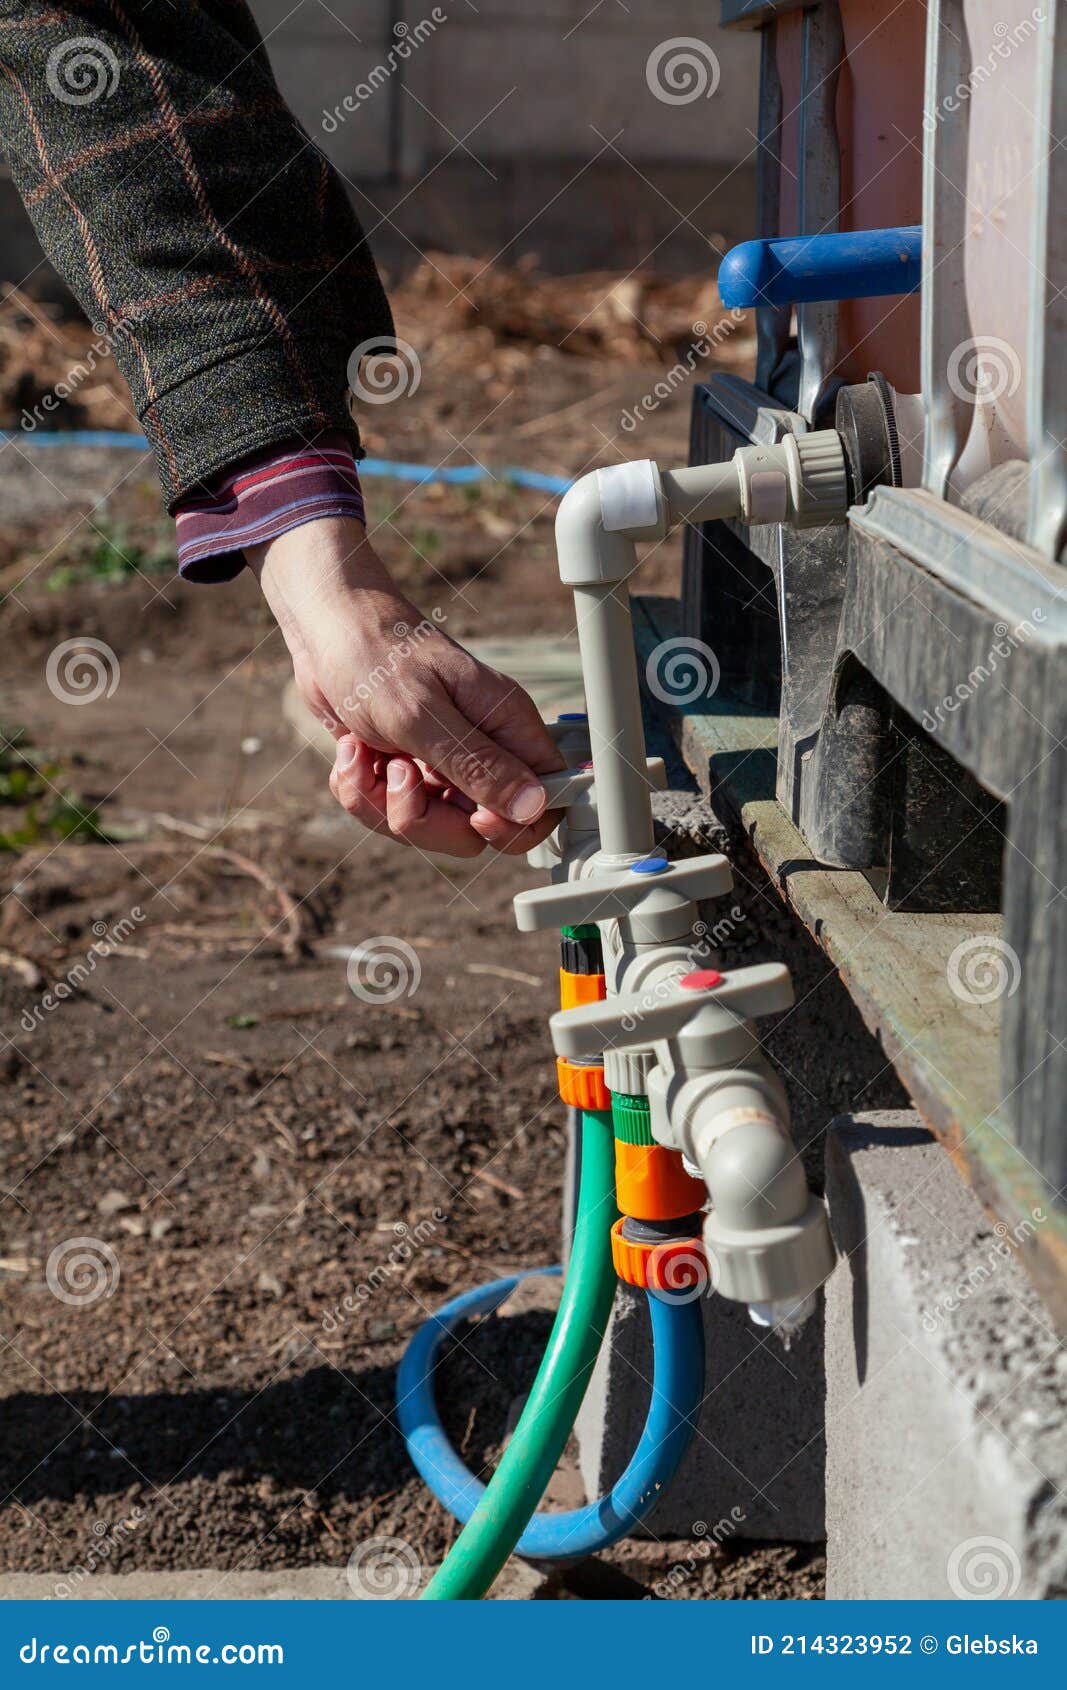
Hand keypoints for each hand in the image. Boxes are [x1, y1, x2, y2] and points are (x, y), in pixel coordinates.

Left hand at [246, 516, 564, 856]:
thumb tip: (534, 805)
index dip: (516, 825)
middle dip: (427, 820)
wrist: (324, 629)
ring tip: (360, 753)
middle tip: (396, 773)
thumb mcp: (422, 716)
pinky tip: (351, 751)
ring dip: (381, 803)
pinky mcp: (407, 769)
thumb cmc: (374, 656)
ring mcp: (444, 763)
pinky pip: (392, 812)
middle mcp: (482, 749)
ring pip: (431, 826)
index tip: (474, 817)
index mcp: (506, 726)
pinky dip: (361, 791)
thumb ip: (478, 765)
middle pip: (479, 830)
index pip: (546, 799)